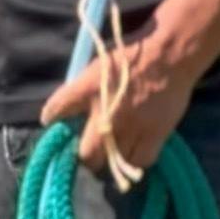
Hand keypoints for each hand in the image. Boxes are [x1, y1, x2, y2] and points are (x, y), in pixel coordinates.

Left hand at [43, 38, 192, 179]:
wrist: (169, 57)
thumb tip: (63, 108)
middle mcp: (107, 114)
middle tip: (89, 153)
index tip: (51, 121)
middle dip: (86, 157)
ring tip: (111, 156)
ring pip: (114, 161)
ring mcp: (132, 127)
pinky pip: (141, 160)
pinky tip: (133, 154)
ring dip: (110, 161)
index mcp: (89, 90)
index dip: (51, 117)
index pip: (58, 108)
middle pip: (88, 153)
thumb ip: (79, 89)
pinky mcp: (155, 134)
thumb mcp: (96, 67)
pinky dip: (135, 160)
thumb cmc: (130, 57)